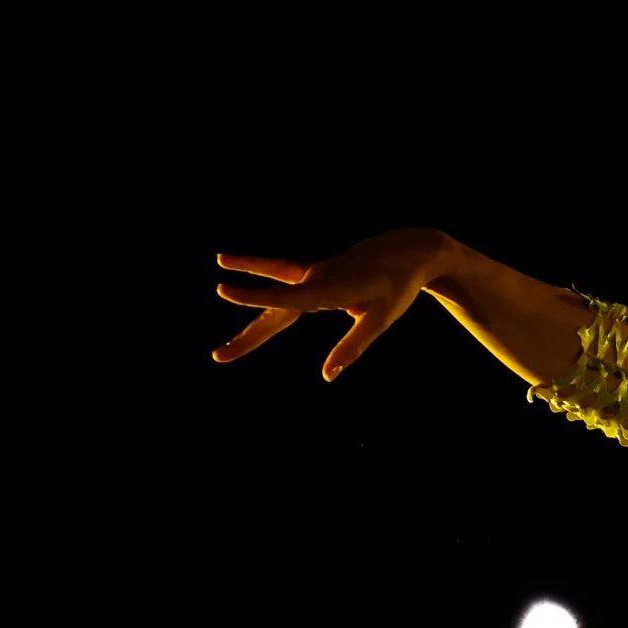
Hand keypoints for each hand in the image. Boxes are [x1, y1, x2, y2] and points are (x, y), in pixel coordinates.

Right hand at [212, 227, 450, 380]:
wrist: (408, 251)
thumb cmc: (396, 288)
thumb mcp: (380, 321)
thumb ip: (352, 347)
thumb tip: (326, 376)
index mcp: (332, 290)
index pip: (287, 300)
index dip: (255, 296)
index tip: (223, 291)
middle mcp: (317, 279)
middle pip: (275, 309)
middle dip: (248, 336)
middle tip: (218, 357)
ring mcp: (314, 274)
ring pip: (276, 293)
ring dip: (248, 293)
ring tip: (219, 269)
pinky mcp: (316, 274)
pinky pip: (285, 286)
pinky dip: (265, 293)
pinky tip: (242, 275)